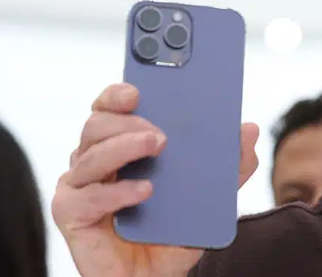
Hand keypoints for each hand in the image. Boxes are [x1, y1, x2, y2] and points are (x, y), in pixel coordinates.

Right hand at [52, 83, 259, 276]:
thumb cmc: (171, 233)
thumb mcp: (210, 199)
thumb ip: (229, 167)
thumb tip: (249, 129)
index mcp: (120, 145)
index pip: (110, 108)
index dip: (118, 93)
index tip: (138, 88)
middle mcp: (94, 161)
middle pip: (96, 125)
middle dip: (127, 120)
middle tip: (161, 130)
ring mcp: (80, 187)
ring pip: (90, 154)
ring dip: (124, 146)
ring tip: (156, 145)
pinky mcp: (72, 215)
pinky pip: (88, 197)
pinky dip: (117, 191)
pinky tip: (144, 191)